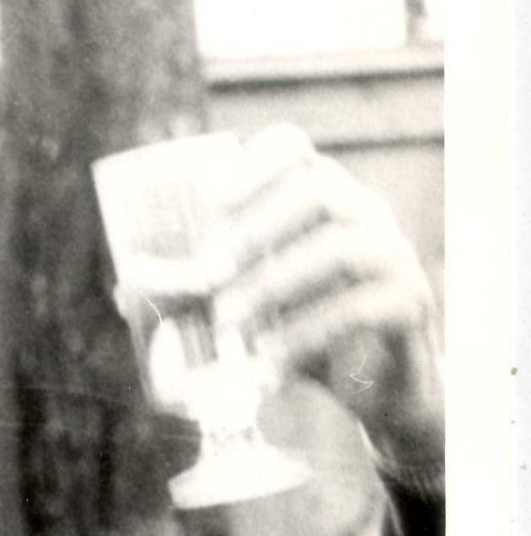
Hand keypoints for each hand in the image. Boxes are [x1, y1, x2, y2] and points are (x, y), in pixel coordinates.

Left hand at [209, 124, 444, 481]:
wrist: (379, 387)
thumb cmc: (306, 331)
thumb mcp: (247, 308)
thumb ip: (195, 295)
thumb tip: (126, 289)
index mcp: (320, 198)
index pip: (294, 148)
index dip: (250, 165)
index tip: (208, 201)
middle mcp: (363, 213)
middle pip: (317, 190)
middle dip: (255, 229)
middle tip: (208, 272)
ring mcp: (393, 255)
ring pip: (338, 247)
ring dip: (272, 285)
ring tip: (225, 323)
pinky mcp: (409, 303)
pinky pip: (361, 307)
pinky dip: (306, 334)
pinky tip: (267, 362)